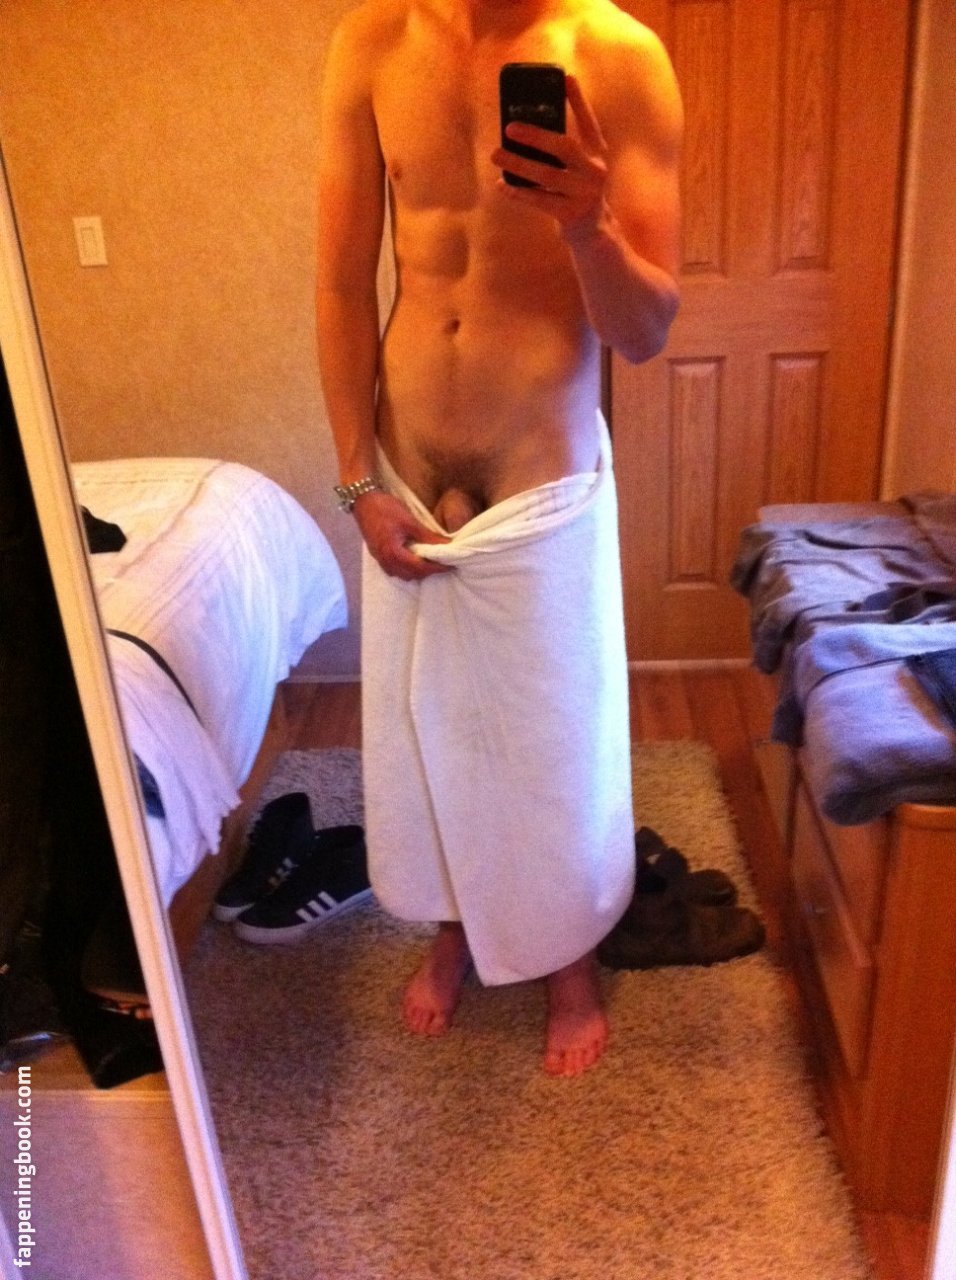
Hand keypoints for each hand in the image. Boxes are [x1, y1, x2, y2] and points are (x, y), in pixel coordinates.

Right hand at [352, 490, 451, 579]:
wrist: (363, 500)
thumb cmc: (385, 508)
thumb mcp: (410, 522)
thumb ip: (428, 536)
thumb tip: (447, 544)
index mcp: (394, 554)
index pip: (420, 568)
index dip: (436, 568)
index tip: (450, 566)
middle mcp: (386, 561)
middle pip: (411, 575)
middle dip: (427, 572)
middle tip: (441, 564)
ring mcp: (379, 559)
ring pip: (401, 574)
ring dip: (416, 572)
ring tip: (429, 562)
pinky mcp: (377, 555)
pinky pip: (393, 569)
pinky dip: (405, 568)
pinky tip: (412, 559)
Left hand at [491, 74, 609, 241]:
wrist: (593, 232)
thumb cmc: (576, 191)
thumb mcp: (577, 167)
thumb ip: (561, 150)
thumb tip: (522, 131)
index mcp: (597, 154)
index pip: (589, 122)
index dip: (578, 100)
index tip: (566, 77)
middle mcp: (594, 171)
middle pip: (564, 146)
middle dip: (536, 135)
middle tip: (509, 127)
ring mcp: (584, 194)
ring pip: (546, 175)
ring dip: (518, 164)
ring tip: (496, 155)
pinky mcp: (571, 214)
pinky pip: (539, 200)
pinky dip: (518, 192)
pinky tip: (502, 184)